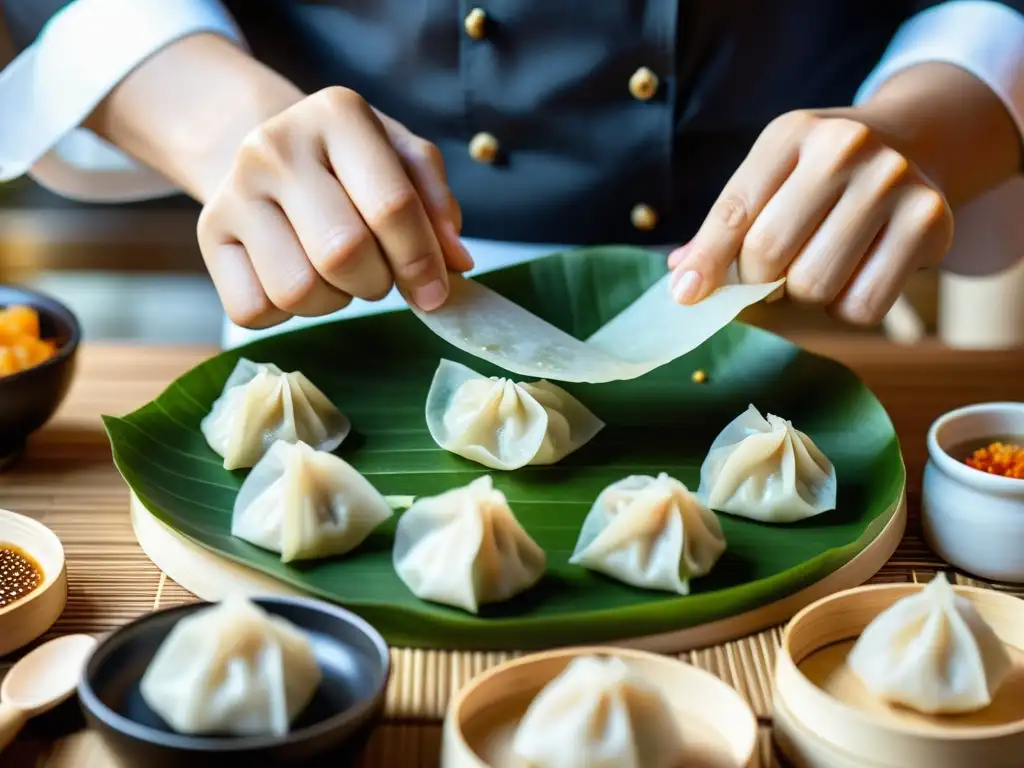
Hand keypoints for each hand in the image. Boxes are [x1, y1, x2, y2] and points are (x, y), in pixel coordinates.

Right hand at [197, 87, 472, 328]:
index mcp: (338, 113)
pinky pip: (255, 310)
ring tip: (336, 272)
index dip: (422, 261)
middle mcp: (275, 146)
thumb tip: (455, 264)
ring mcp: (233, 190)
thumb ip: (436, 206)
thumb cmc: (352, 165)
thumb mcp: (402, 161)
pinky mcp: (208, 235)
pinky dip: (286, 313)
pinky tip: (297, 276)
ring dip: (333, 300)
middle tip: (379, 274)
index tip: (436, 292)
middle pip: (343, 253)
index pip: (392, 206)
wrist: (269, 153)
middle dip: (377, 281)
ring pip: (298, 290)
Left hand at [667, 109, 953, 324]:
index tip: (686, 296)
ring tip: (819, 264)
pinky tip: (855, 274)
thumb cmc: (820, 176)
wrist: (912, 143)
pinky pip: (863, 306)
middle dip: (760, 280)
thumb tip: (683, 283)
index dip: (706, 261)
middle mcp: (845, 147)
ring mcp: (893, 181)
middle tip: (775, 273)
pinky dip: (847, 307)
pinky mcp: (930, 222)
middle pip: (769, 255)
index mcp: (790, 134)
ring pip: (814, 286)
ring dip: (805, 295)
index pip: (733, 211)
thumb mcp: (770, 178)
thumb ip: (725, 229)